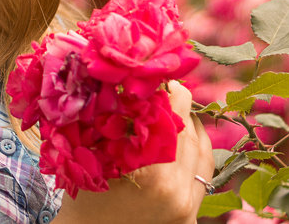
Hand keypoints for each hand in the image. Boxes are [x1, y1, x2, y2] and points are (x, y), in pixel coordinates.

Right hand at [53, 81, 214, 222]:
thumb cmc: (83, 200)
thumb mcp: (92, 158)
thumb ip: (111, 123)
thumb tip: (125, 83)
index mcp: (156, 178)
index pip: (176, 122)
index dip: (173, 95)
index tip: (166, 79)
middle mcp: (179, 195)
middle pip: (192, 137)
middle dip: (183, 110)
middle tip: (170, 92)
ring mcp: (188, 210)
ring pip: (205, 157)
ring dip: (194, 132)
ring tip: (178, 116)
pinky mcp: (191, 219)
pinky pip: (203, 178)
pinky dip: (195, 156)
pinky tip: (181, 145)